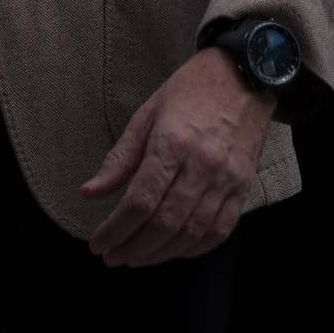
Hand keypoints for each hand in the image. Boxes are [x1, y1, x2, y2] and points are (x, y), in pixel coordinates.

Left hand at [78, 47, 274, 267]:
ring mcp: (227, 179)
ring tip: (136, 258)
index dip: (116, 229)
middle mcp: (202, 165)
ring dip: (160, 254)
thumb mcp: (147, 114)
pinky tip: (173, 251)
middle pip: (164, 223)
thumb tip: (90, 193)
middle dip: (134, 248)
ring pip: (191, 233)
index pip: (140, 200)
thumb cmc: (189, 90)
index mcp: (172, 143)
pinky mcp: (243, 186)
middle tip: (112, 257)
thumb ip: (120, 158)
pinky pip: (220, 230)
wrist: (243, 74)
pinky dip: (194, 248)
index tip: (98, 243)